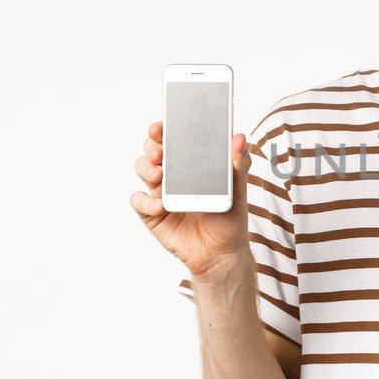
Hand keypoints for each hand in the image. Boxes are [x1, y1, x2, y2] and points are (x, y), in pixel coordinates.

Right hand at [130, 120, 255, 280]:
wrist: (222, 254)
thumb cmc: (229, 219)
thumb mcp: (237, 191)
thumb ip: (238, 165)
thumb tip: (240, 138)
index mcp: (191, 165)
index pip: (174, 140)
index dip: (165, 129)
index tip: (163, 124)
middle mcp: (173, 175)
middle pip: (153, 151)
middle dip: (152, 145)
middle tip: (161, 149)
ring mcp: (160, 194)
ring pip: (143, 170)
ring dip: (147, 167)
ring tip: (160, 173)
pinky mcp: (152, 215)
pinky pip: (139, 202)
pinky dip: (145, 201)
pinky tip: (161, 205)